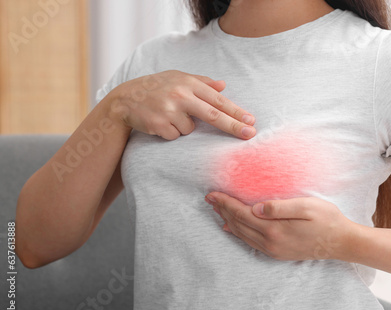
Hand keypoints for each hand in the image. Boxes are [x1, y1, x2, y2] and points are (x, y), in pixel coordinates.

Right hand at [106, 70, 256, 139]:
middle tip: (250, 134)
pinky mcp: (159, 124)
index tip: (250, 120)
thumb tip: (224, 85)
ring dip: (183, 126)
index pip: (217, 100)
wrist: (124, 99)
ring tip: (168, 114)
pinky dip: (171, 132)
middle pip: (213, 115)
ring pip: (190, 129)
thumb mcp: (178, 78)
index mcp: (188, 83)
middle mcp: (180, 95)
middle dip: (234, 126)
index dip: (236, 111)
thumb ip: (202, 82)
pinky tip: (160, 121)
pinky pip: (176, 135)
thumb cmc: (156, 87)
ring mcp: (169, 110)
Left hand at [204, 192, 360, 260]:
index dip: (226, 203)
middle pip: (238, 224)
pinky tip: (232, 228)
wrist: (341, 243)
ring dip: (228, 220)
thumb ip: (279, 207)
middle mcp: (270, 242)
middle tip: (209, 199)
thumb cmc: (326, 219)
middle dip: (223, 210)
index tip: (213, 194)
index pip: (242, 214)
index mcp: (274, 230)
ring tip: (217, 209)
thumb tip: (255, 207)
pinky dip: (238, 233)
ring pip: (242, 234)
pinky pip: (250, 243)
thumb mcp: (306, 206)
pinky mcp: (277, 252)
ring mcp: (273, 250)